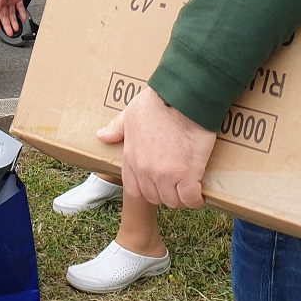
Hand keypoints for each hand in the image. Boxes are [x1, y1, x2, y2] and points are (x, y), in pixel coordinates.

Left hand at [97, 86, 215, 208]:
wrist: (181, 99)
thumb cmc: (156, 103)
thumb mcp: (130, 114)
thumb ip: (116, 128)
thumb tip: (101, 136)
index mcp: (131, 158)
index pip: (134, 189)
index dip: (146, 189)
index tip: (156, 184)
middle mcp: (146, 170)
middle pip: (155, 197)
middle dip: (165, 193)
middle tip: (176, 185)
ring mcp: (166, 175)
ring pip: (173, 201)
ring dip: (181, 197)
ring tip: (188, 188)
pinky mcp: (188, 175)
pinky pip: (190, 198)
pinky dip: (196, 198)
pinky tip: (199, 192)